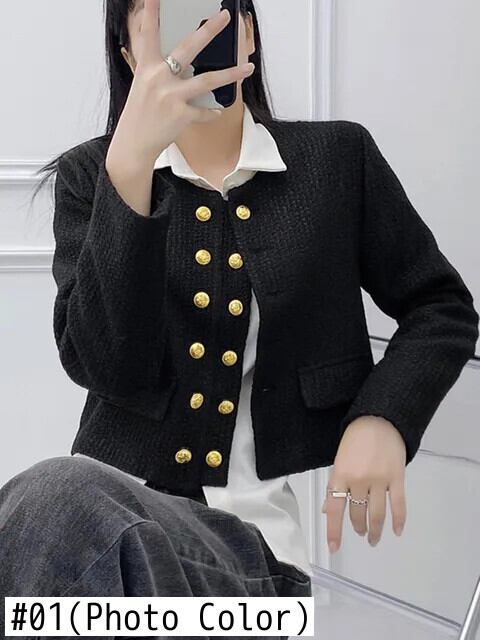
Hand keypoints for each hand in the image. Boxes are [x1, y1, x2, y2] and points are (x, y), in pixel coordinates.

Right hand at [109, 0, 254, 166]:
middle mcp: (158, 77)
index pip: (149, 33)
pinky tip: (216, 111)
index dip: (152, 12)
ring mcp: (170, 96)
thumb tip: (180, 60)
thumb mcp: (143, 85)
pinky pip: (205, 111)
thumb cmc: (140, 113)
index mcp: (147, 66)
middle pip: (189, 48)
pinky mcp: (180, 115)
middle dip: (208, 30)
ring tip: (248, 67)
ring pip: (208, 80)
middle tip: (224, 16)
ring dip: (232, 73)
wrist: (134, 143)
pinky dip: (212, 112)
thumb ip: (158, 69)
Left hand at [321, 415, 406, 551]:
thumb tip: (327, 508)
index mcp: (340, 474)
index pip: (334, 509)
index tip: (334, 547)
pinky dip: (398, 520)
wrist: (379, 420)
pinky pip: (399, 504)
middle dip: (358, 527)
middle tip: (359, 532)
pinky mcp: (397, 478)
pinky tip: (396, 531)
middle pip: (358, 513)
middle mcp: (359, 479)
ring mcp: (380, 480)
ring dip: (375, 530)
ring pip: (377, 514)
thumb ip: (334, 485)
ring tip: (374, 537)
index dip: (334, 531)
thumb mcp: (339, 460)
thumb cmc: (356, 438)